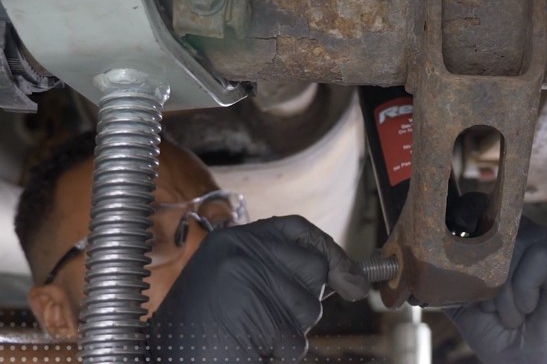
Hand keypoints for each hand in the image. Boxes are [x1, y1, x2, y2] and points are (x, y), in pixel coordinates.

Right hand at [147, 216, 369, 360]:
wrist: (161, 359)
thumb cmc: (200, 329)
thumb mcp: (236, 284)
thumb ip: (280, 271)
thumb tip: (350, 278)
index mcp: (234, 240)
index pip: (297, 228)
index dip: (329, 249)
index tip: (352, 278)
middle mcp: (241, 251)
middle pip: (313, 267)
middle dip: (306, 299)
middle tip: (270, 316)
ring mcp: (248, 280)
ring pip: (309, 306)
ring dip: (289, 330)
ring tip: (249, 332)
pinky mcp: (255, 312)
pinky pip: (295, 337)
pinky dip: (279, 351)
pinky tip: (248, 347)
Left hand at [445, 194, 546, 363]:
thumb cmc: (500, 335)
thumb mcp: (462, 302)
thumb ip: (444, 278)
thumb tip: (412, 262)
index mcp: (501, 241)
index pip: (478, 207)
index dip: (463, 219)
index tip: (449, 243)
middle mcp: (526, 235)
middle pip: (495, 222)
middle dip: (483, 266)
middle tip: (487, 301)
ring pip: (514, 243)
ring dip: (505, 289)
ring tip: (512, 314)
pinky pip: (538, 255)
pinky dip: (525, 289)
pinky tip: (530, 309)